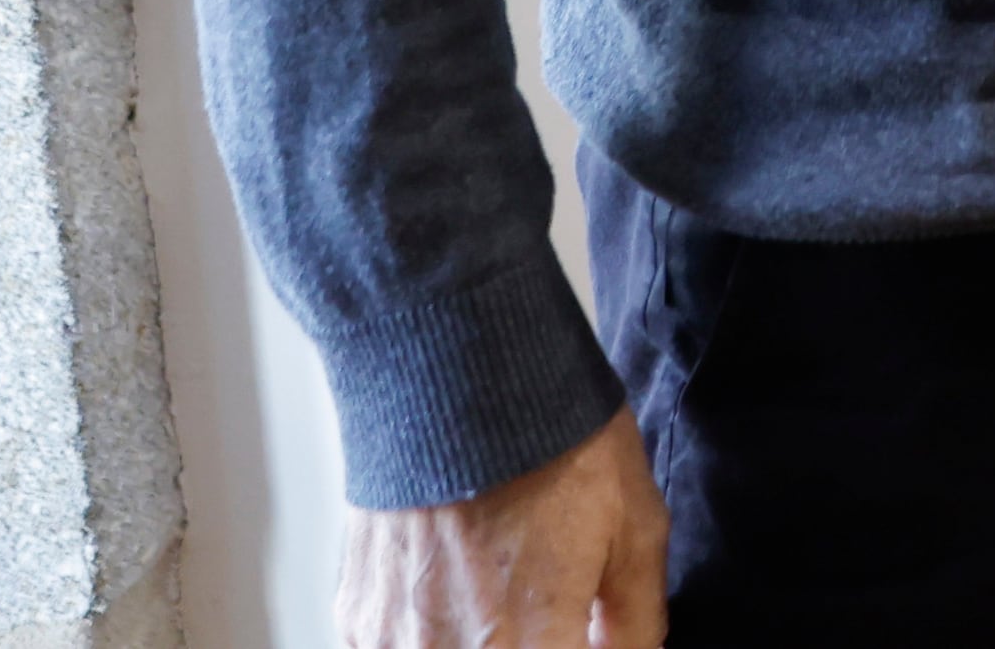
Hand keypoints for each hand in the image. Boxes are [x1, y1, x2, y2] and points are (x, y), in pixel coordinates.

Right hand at [340, 409, 666, 647]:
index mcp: (530, 644)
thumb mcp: (636, 529)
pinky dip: (430, 634)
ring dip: (481, 642)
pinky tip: (457, 593)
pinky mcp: (357, 616)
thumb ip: (636, 622)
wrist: (460, 372)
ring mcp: (397, 639)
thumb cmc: (553, 440)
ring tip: (501, 591)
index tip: (582, 633)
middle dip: (531, 642)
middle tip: (548, 608)